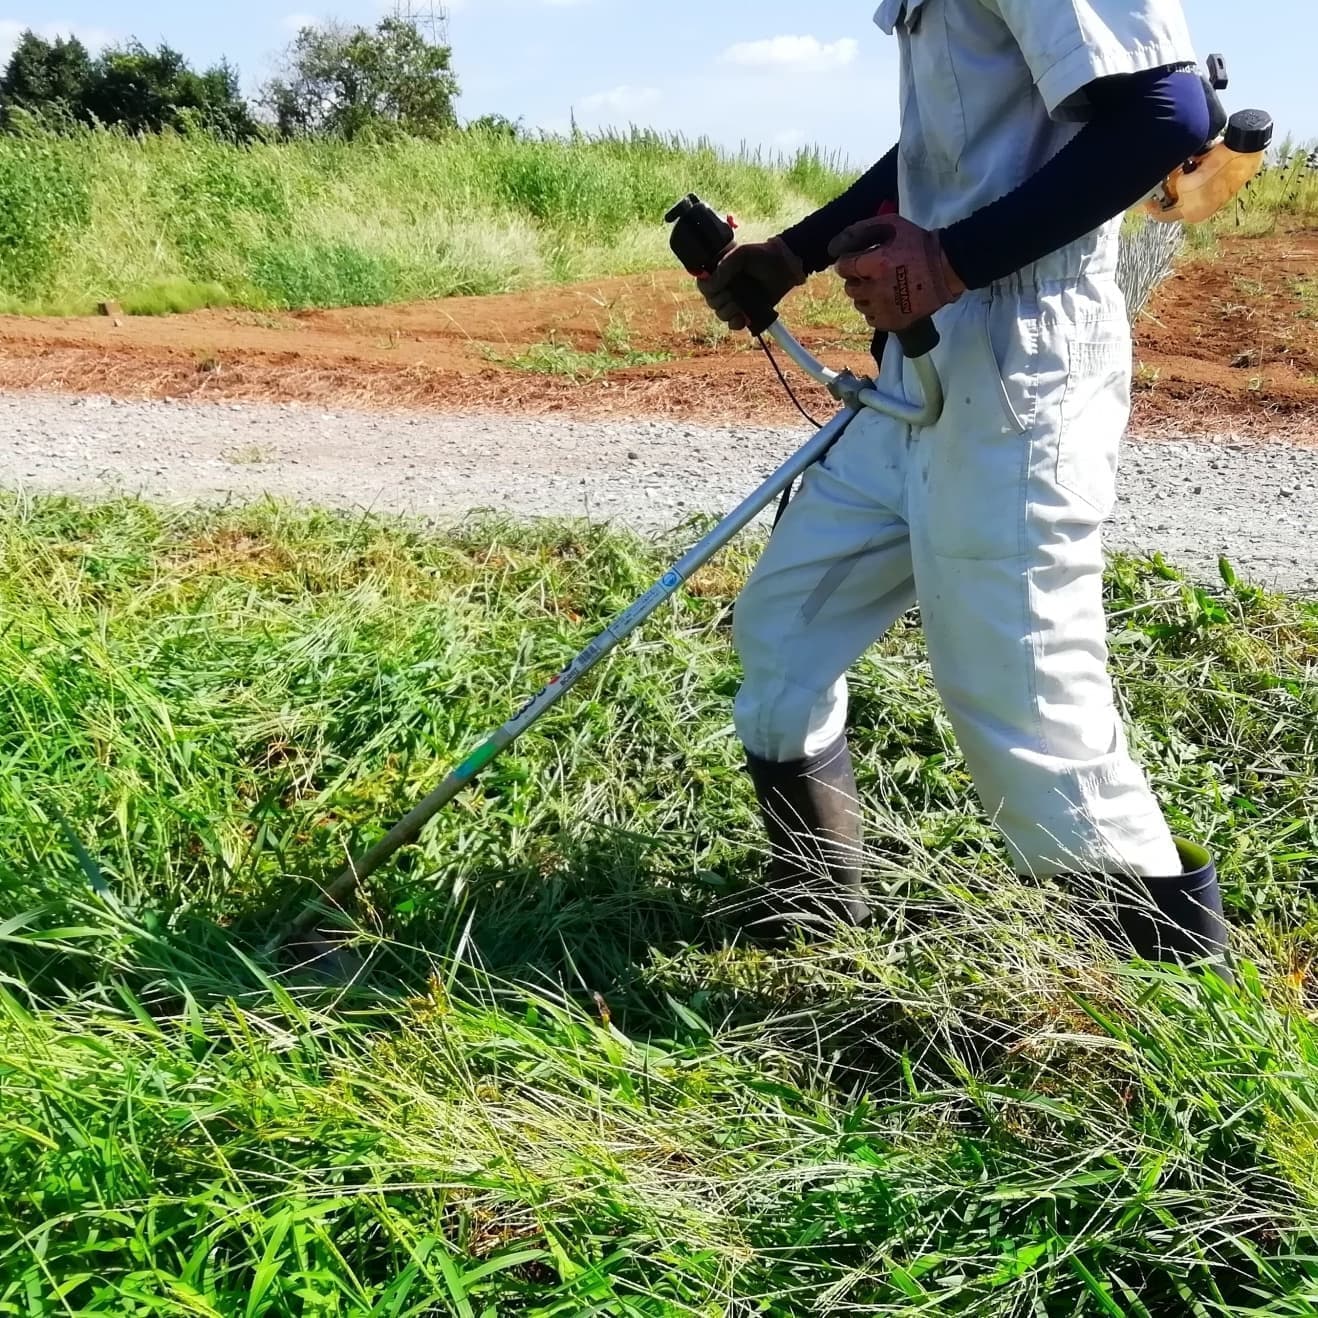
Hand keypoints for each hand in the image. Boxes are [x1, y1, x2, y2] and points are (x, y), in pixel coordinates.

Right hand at [699, 236, 805, 331]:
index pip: (704, 285)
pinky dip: (736, 323)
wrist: (785, 267)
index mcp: (720, 271)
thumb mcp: (741, 254)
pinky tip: (743, 318)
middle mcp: (725, 287)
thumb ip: (724, 267)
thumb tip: (709, 284)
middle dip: (720, 301)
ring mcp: (735, 300)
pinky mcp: (746, 311)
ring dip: (728, 312)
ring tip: (739, 305)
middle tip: (732, 294)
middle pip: (711, 301)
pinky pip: (734, 324)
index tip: (717, 287)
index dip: (707, 289)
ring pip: (721, 314)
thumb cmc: (763, 255)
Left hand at [828, 215, 964, 331]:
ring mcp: (885, 309)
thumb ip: (861, 230)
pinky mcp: (893, 323)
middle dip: (857, 279)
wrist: (947, 268)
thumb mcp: (891, 226)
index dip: (847, 262)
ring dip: (866, 295)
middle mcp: (877, 290)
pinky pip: (872, 319)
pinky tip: (887, 300)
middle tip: (872, 273)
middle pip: (850, 288)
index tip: (856, 260)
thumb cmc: (918, 243)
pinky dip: (875, 310)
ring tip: (882, 286)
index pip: (843, 268)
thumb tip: (834, 245)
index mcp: (876, 265)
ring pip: (860, 305)